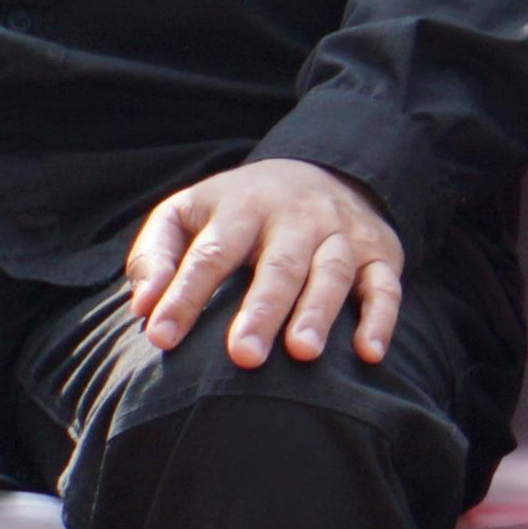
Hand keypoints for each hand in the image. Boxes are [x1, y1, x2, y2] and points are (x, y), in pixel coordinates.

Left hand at [127, 157, 407, 368]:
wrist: (318, 171)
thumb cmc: (235, 211)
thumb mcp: (185, 214)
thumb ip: (155, 256)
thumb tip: (141, 306)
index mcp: (239, 208)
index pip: (209, 254)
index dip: (183, 296)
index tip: (160, 337)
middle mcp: (293, 219)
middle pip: (277, 266)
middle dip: (260, 311)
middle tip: (243, 356)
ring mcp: (340, 235)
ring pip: (331, 273)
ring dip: (318, 313)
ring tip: (302, 353)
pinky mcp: (380, 254)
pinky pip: (386, 287)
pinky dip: (381, 319)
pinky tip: (368, 354)